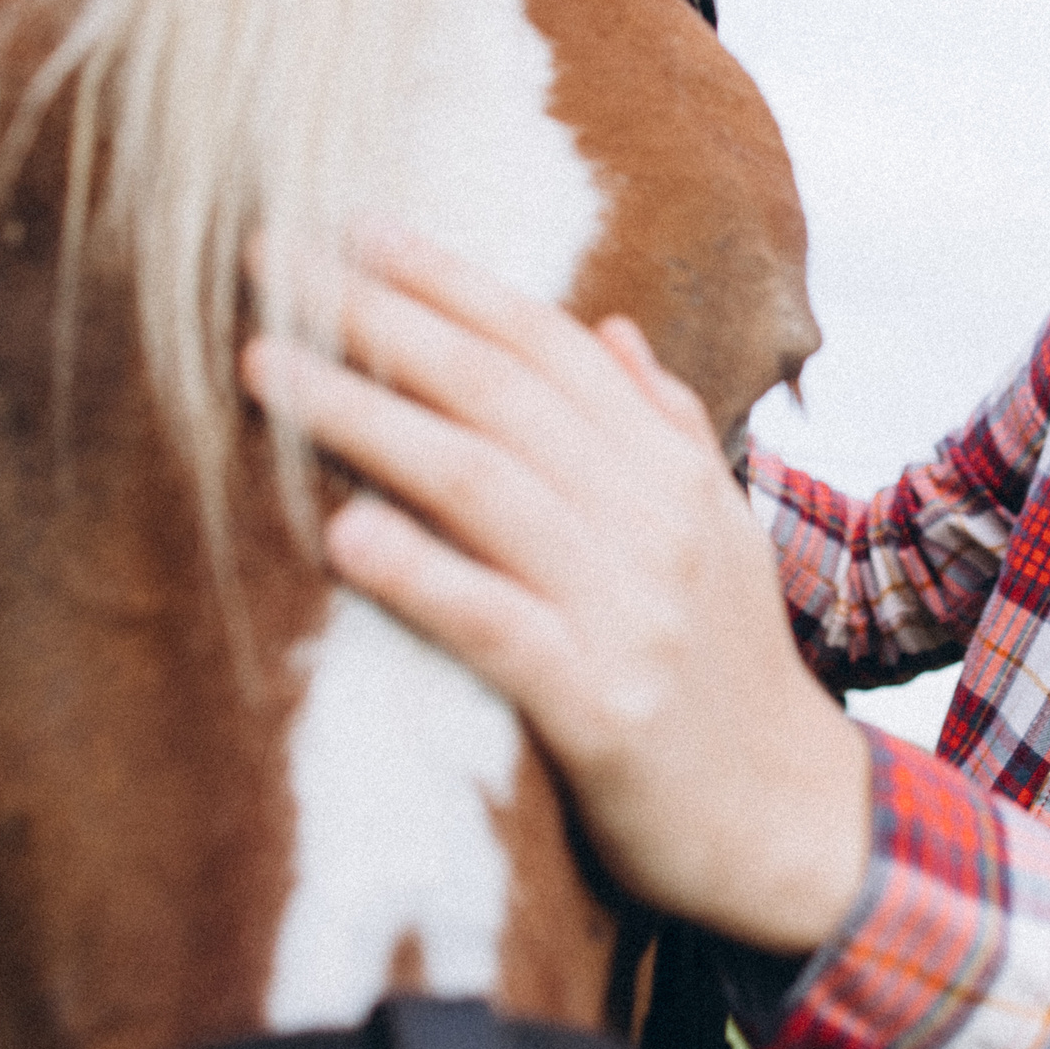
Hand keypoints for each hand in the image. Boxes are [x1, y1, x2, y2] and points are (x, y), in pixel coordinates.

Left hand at [240, 222, 870, 954]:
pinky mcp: (601, 707)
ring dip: (366, 418)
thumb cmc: (726, 673)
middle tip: (269, 262)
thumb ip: (664, 428)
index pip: (549, 347)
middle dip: (379, 319)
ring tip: (265, 369)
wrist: (784, 820)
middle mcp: (655, 520)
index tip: (353, 228)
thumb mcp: (716, 535)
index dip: (450, 281)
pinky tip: (344, 535)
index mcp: (673, 470)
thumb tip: (613, 330)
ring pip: (483, 486)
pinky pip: (498, 625)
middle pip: (500, 394)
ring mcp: (630, 610)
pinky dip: (421, 574)